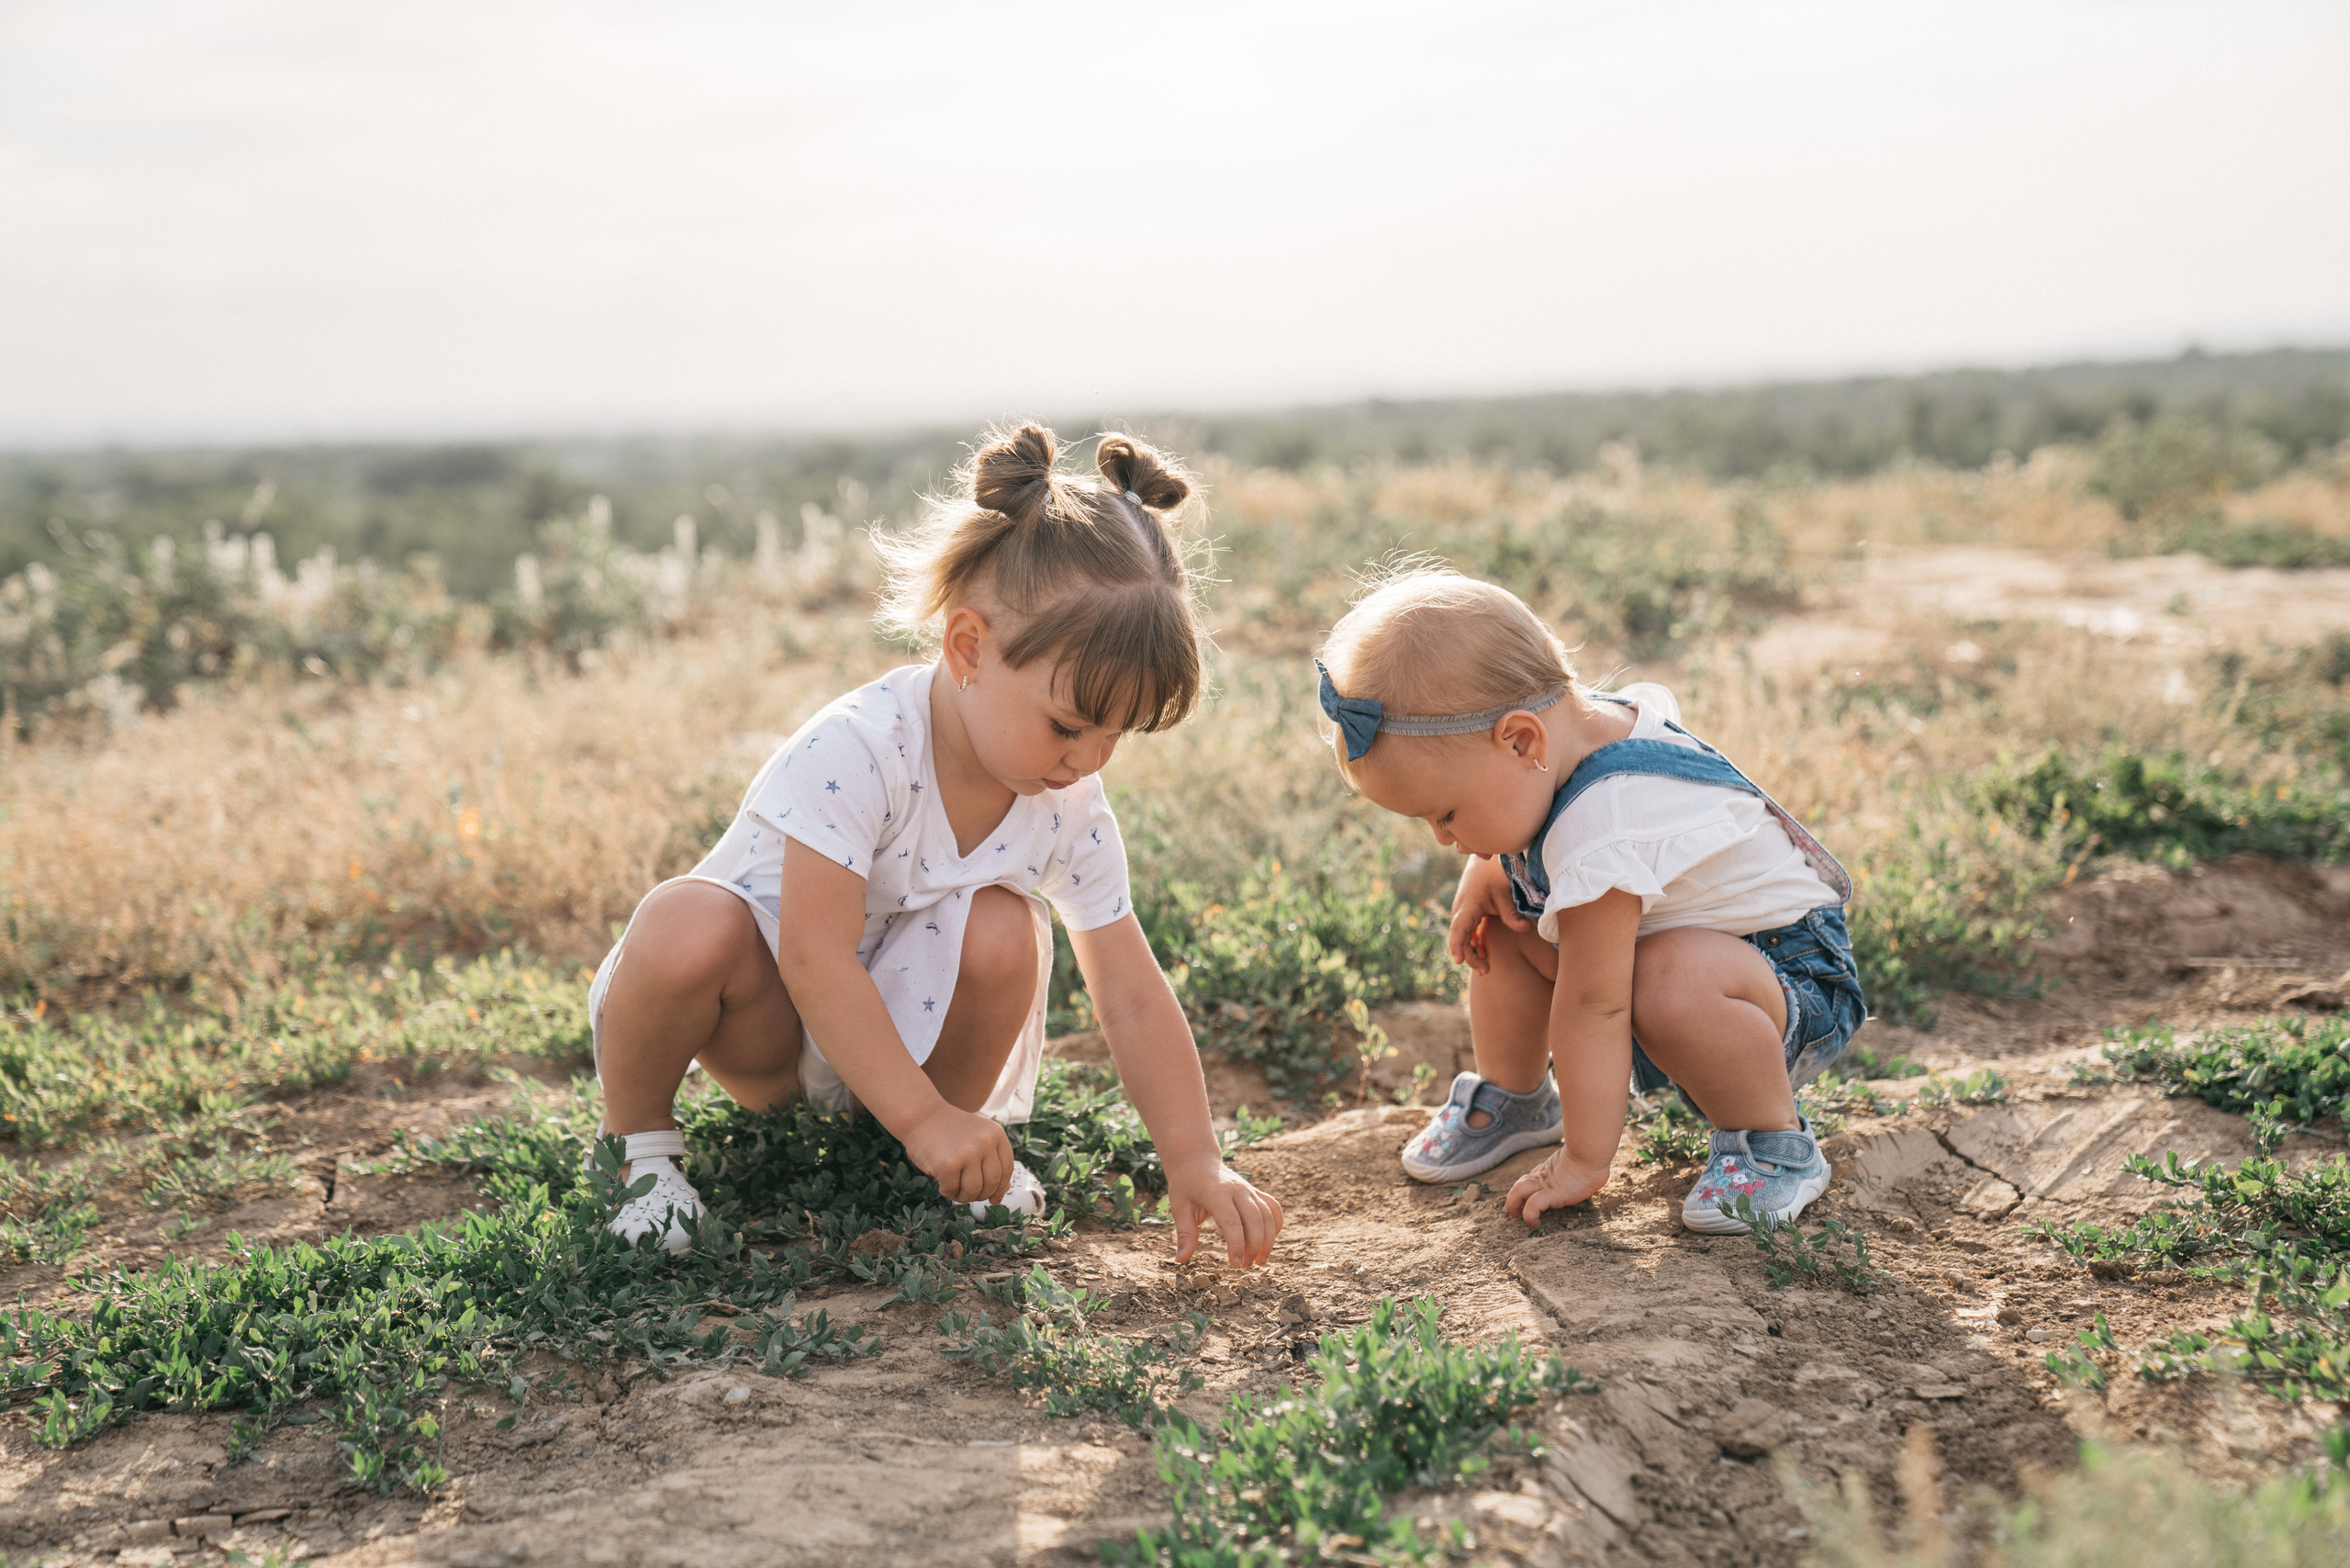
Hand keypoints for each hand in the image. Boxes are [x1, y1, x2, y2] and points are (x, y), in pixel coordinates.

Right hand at [903, 1102, 1013, 1204]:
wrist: (921, 1115)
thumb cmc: (950, 1131)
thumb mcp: (978, 1138)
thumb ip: (993, 1161)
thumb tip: (1004, 1190)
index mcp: (996, 1134)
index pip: (1006, 1169)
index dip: (1001, 1187)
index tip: (993, 1198)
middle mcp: (985, 1142)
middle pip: (991, 1183)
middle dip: (980, 1195)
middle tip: (968, 1194)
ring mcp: (967, 1153)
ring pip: (973, 1190)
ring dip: (964, 1197)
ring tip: (955, 1190)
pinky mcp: (948, 1164)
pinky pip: (952, 1190)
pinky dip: (947, 1192)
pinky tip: (942, 1184)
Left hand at [1165, 1157, 1283, 1267]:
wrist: (1197, 1160)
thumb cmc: (1186, 1185)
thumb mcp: (1179, 1207)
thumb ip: (1185, 1233)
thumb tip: (1181, 1259)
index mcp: (1216, 1193)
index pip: (1231, 1221)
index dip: (1236, 1244)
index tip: (1235, 1264)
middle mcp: (1237, 1189)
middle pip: (1255, 1220)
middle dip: (1255, 1246)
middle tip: (1247, 1265)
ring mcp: (1248, 1189)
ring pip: (1267, 1215)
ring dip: (1268, 1240)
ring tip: (1260, 1261)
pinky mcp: (1255, 1191)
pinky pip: (1272, 1207)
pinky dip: (1276, 1224)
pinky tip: (1269, 1241)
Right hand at [1449, 855, 1532, 974]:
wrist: (1488, 859)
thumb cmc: (1496, 874)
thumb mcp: (1505, 892)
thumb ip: (1512, 912)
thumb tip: (1524, 929)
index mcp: (1468, 905)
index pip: (1458, 930)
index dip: (1457, 946)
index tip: (1459, 961)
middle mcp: (1461, 910)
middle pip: (1460, 938)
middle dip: (1470, 955)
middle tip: (1486, 970)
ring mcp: (1463, 912)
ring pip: (1462, 936)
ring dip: (1472, 951)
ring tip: (1486, 966)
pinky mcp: (1469, 913)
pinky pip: (1466, 931)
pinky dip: (1473, 943)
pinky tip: (1484, 953)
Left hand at [1504, 1148, 1608, 1227]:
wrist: (1592, 1154)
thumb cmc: (1593, 1158)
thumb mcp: (1581, 1163)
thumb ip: (1578, 1169)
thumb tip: (1592, 1172)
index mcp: (1548, 1170)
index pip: (1530, 1180)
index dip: (1525, 1191)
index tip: (1525, 1202)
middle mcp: (1543, 1177)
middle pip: (1519, 1185)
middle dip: (1512, 1199)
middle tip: (1514, 1212)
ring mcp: (1545, 1184)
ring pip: (1518, 1191)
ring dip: (1513, 1205)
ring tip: (1516, 1217)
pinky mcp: (1551, 1194)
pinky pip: (1532, 1206)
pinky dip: (1529, 1216)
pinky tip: (1535, 1224)